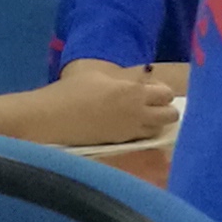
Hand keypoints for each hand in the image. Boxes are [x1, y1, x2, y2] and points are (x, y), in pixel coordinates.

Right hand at [30, 68, 177, 146]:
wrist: (49, 118)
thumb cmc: (70, 92)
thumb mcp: (98, 76)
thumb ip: (123, 81)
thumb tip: (139, 84)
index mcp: (133, 91)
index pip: (167, 94)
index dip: (161, 92)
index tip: (150, 90)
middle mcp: (138, 113)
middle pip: (171, 115)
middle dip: (165, 109)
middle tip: (150, 106)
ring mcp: (130, 131)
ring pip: (159, 130)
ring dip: (155, 124)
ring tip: (139, 118)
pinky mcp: (120, 144)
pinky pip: (143, 140)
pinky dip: (142, 134)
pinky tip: (128, 128)